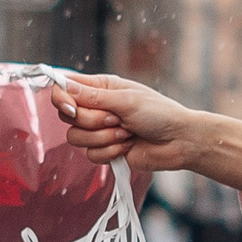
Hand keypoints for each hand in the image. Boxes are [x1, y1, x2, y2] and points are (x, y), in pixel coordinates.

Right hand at [55, 75, 241, 200]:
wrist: (180, 141)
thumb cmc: (159, 113)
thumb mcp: (126, 100)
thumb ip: (92, 97)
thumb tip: (63, 86)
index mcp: (100, 88)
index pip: (64, 89)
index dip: (61, 99)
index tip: (71, 108)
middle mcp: (96, 108)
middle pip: (68, 117)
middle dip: (93, 121)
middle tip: (118, 119)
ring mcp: (99, 130)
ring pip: (75, 138)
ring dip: (104, 138)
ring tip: (127, 133)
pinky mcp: (105, 150)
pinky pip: (91, 155)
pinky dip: (111, 151)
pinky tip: (128, 145)